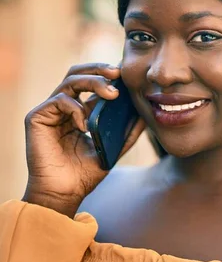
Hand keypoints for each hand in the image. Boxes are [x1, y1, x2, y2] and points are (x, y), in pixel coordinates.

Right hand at [22, 63, 145, 216]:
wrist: (65, 193)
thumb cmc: (85, 173)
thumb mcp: (113, 148)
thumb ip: (127, 131)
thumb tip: (145, 113)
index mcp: (78, 111)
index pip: (90, 82)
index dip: (107, 74)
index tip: (126, 74)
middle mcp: (62, 108)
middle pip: (77, 73)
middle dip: (98, 68)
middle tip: (118, 72)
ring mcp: (49, 111)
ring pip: (70, 81)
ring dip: (93, 83)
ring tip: (112, 94)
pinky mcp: (36, 118)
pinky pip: (59, 100)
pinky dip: (76, 108)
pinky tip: (85, 126)